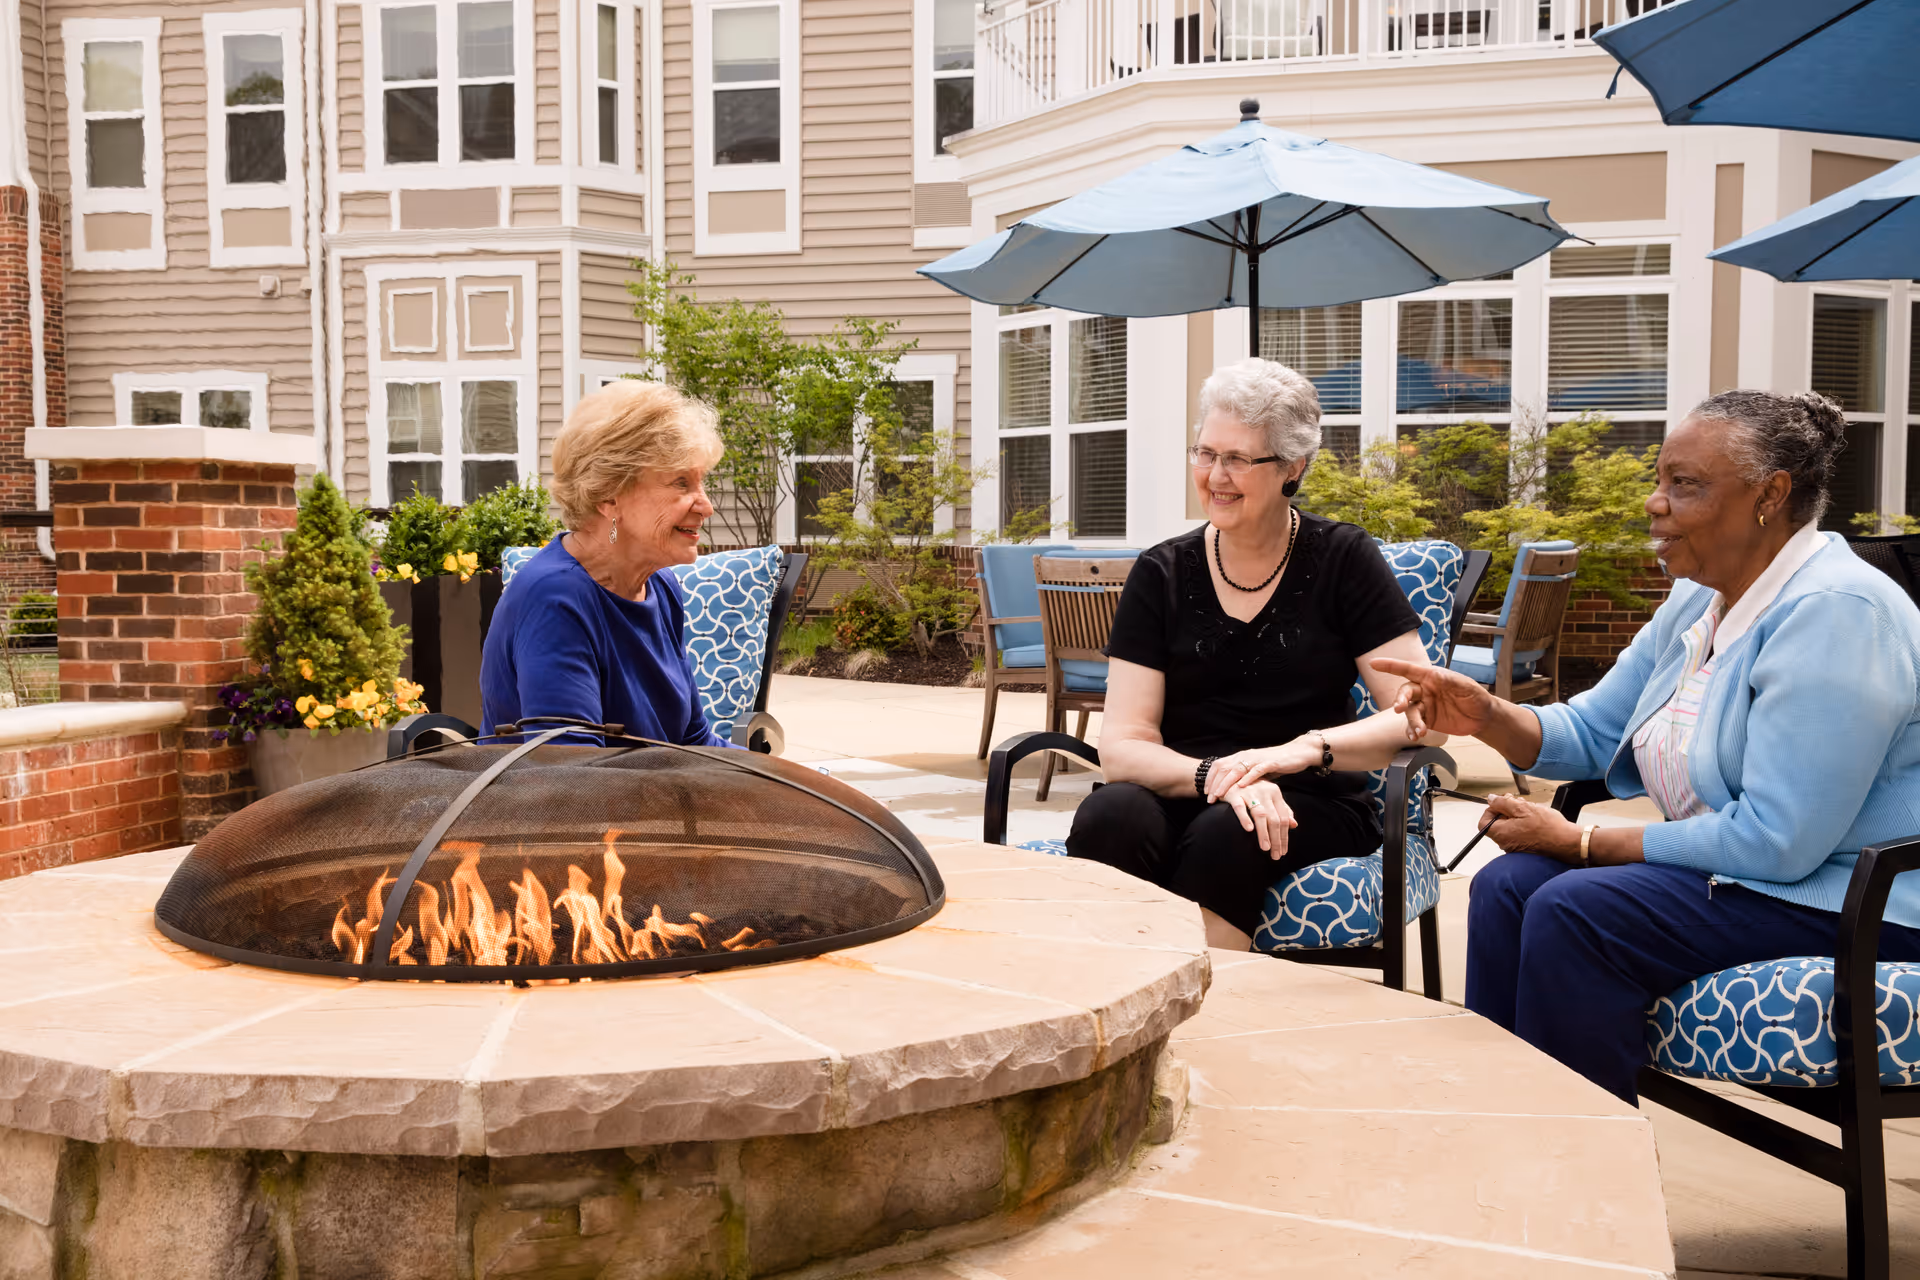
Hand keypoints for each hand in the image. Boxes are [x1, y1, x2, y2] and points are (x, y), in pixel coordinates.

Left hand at [1204, 742, 1312, 801]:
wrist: (1296, 753)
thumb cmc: (1275, 764)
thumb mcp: (1255, 770)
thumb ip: (1244, 777)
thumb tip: (1231, 790)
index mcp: (1240, 757)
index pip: (1219, 765)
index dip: (1210, 778)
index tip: (1205, 792)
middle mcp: (1245, 755)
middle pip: (1224, 768)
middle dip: (1214, 784)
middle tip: (1209, 798)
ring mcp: (1257, 758)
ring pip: (1236, 770)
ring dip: (1226, 783)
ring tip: (1219, 795)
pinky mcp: (1269, 762)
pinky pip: (1256, 770)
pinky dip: (1247, 778)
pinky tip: (1241, 787)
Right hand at [1222, 780, 1294, 858]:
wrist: (1229, 776)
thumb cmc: (1251, 790)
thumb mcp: (1268, 797)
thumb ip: (1282, 810)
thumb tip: (1294, 824)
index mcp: (1275, 792)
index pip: (1283, 818)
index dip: (1284, 836)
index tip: (1283, 851)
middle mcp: (1265, 791)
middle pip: (1274, 819)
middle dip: (1276, 839)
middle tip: (1275, 855)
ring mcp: (1249, 792)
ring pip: (1260, 815)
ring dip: (1264, 833)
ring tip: (1265, 848)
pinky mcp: (1234, 793)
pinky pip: (1240, 807)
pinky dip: (1245, 818)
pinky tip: (1249, 829)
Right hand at [1372, 657, 1498, 738]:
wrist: (1483, 718)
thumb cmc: (1476, 696)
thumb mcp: (1465, 686)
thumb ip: (1450, 681)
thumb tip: (1435, 675)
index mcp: (1432, 677)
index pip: (1408, 669)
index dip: (1391, 665)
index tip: (1374, 663)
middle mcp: (1425, 690)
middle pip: (1405, 692)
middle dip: (1400, 699)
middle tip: (1399, 708)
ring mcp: (1425, 706)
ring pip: (1410, 712)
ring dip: (1412, 721)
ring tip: (1420, 732)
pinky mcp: (1428, 721)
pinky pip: (1414, 725)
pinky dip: (1412, 731)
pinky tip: (1415, 737)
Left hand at [1479, 793, 1580, 862]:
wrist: (1567, 842)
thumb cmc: (1548, 827)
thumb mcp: (1523, 808)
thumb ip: (1503, 803)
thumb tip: (1491, 799)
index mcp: (1501, 834)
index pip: (1484, 822)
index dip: (1491, 810)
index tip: (1502, 803)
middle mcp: (1505, 844)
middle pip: (1497, 824)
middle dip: (1506, 810)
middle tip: (1518, 802)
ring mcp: (1515, 848)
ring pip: (1508, 828)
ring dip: (1515, 815)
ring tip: (1529, 809)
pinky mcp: (1526, 848)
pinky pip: (1518, 834)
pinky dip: (1522, 824)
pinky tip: (1534, 818)